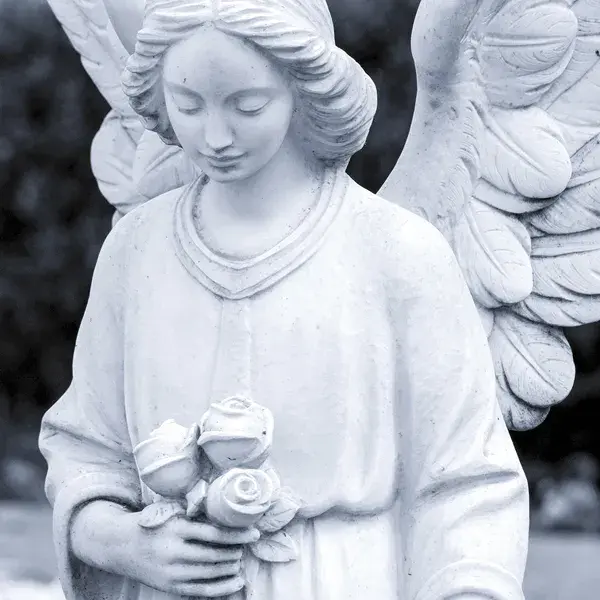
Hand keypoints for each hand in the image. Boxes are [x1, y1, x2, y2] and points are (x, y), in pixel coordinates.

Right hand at [127, 514, 259, 596]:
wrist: (121, 545)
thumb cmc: (154, 524)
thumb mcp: (172, 512)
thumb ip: (197, 514)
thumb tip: (230, 515)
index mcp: (176, 528)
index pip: (215, 533)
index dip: (238, 534)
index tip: (254, 533)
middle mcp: (174, 551)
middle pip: (215, 555)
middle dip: (236, 551)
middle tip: (246, 546)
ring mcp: (172, 572)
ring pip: (211, 573)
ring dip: (231, 567)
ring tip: (240, 559)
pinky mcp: (170, 586)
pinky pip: (202, 591)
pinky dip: (223, 587)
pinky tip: (236, 581)